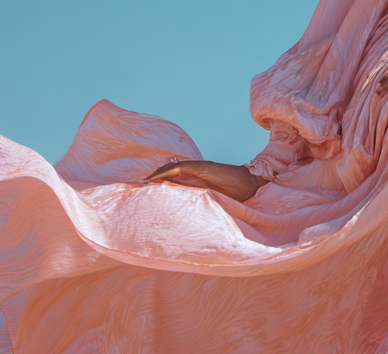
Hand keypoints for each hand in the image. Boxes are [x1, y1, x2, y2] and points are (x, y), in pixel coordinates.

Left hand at [143, 159, 269, 201]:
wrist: (250, 187)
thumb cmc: (233, 198)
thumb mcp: (210, 204)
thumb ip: (196, 206)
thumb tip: (180, 221)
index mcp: (196, 181)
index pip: (173, 179)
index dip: (159, 183)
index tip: (144, 194)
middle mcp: (196, 173)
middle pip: (168, 172)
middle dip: (153, 179)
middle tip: (137, 189)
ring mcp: (198, 168)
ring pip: (171, 169)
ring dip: (156, 175)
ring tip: (142, 183)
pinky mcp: (202, 167)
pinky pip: (179, 167)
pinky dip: (165, 172)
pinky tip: (154, 179)